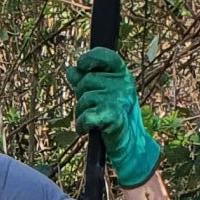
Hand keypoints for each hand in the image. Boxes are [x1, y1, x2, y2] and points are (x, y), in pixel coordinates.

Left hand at [66, 47, 160, 187]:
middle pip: (86, 80)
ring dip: (80, 112)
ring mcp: (119, 99)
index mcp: (122, 74)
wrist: (128, 143)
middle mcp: (123, 83)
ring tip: (92, 120)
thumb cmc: (113, 116)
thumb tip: (71, 70)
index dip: (89, 58)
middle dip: (81, 95)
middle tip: (93, 107)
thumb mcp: (101, 94)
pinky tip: (85, 129)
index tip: (81, 65)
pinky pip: (86, 116)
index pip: (105, 56)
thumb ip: (86, 80)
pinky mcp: (113, 116)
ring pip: (83, 99)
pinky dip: (81, 124)